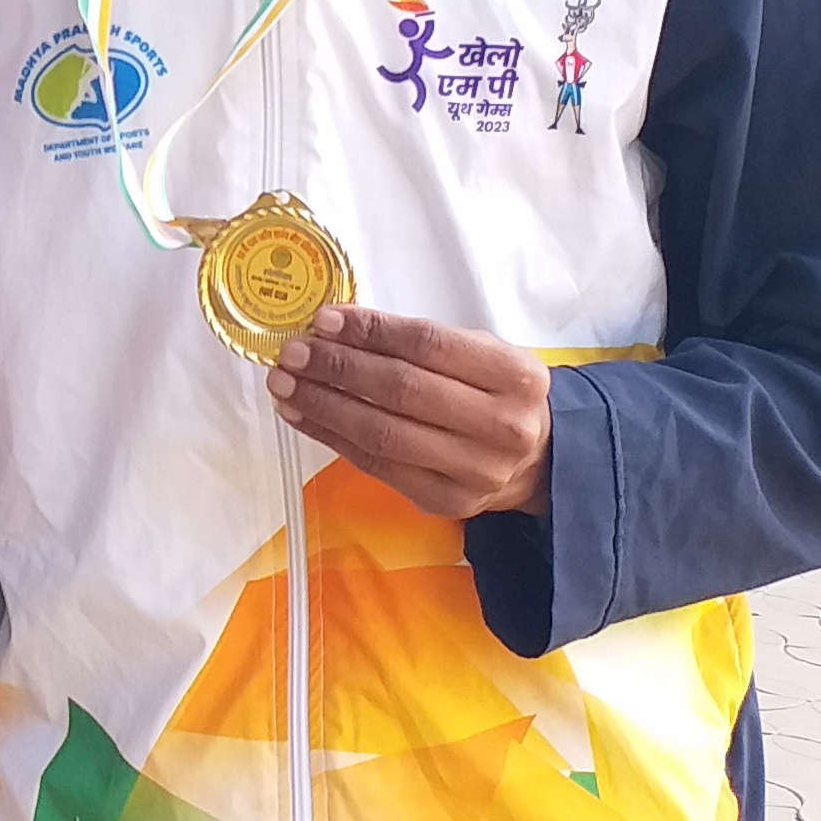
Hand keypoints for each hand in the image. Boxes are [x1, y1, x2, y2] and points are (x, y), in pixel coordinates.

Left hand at [266, 307, 552, 519]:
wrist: (534, 461)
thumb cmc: (495, 395)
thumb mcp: (480, 354)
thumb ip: (419, 342)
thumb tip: (335, 327)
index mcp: (516, 375)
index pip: (428, 344)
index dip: (370, 331)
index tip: (323, 320)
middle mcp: (502, 425)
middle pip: (402, 389)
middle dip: (338, 368)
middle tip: (293, 353)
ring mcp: (474, 470)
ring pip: (383, 433)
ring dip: (324, 405)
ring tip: (285, 385)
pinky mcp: (445, 500)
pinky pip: (375, 465)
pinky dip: (331, 438)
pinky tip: (303, 416)